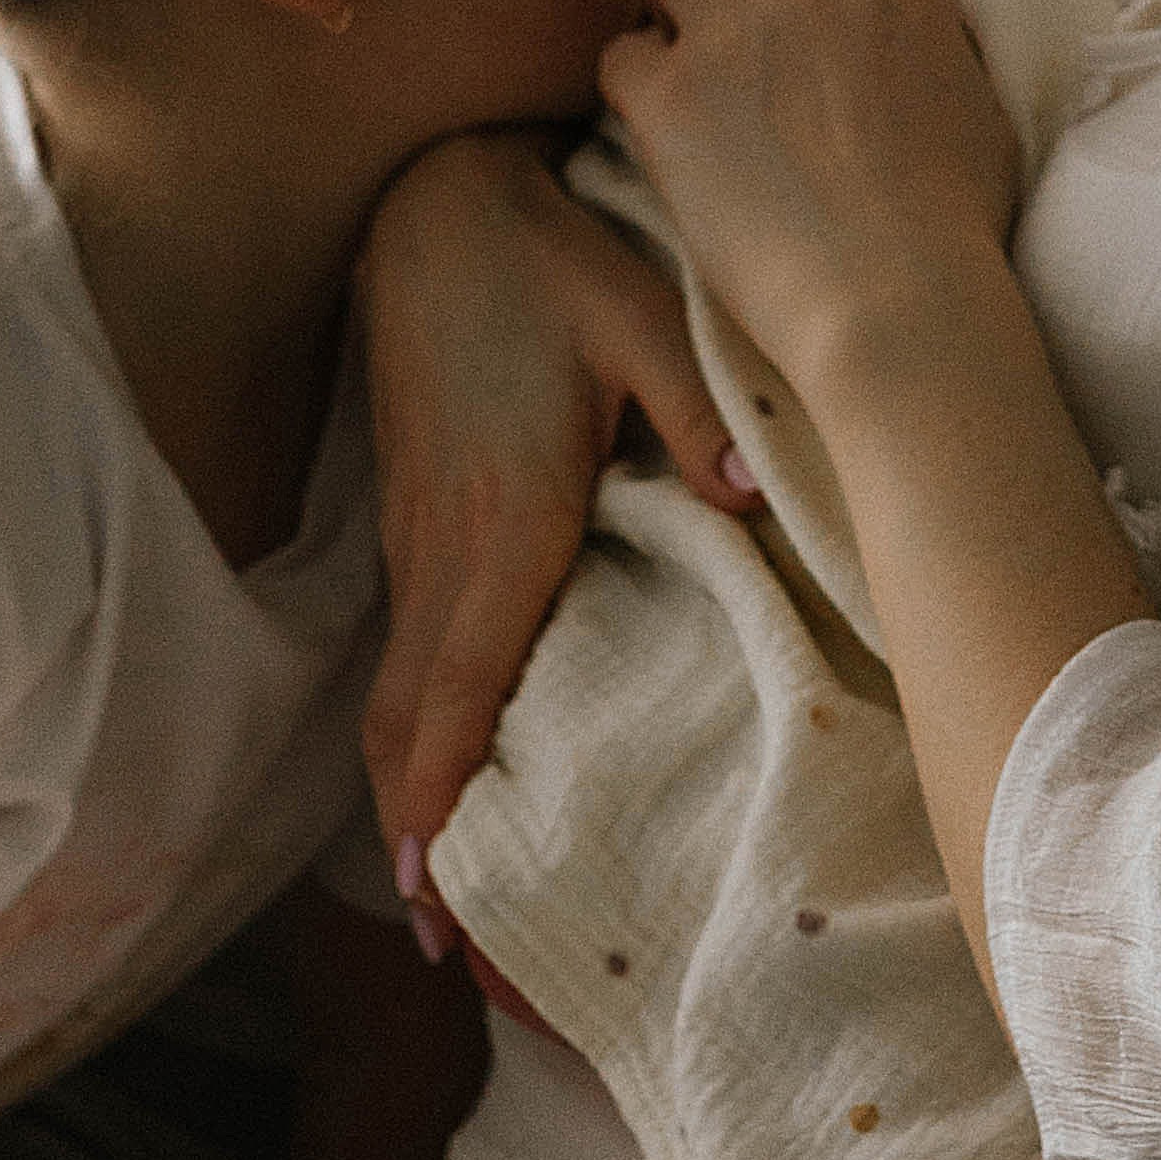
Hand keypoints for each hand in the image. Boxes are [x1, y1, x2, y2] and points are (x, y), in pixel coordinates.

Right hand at [357, 132, 751, 898]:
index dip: (439, 801)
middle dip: (419, 845)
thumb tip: (761, 504)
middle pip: (409, 725)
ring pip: (398, 696)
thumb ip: (698, 415)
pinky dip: (414, 733)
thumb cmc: (550, 261)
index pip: (460, 688)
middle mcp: (446, 549)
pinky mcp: (416, 520)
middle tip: (451, 960)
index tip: (435, 908)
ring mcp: (418, 537)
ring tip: (440, 904)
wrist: (439, 200)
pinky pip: (409, 652)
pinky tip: (444, 772)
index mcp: (504, 520)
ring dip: (410, 796)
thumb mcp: (641, 321)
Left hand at [598, 0, 1020, 399]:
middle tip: (730, 15)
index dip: (815, 3)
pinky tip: (661, 129)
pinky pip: (619, 53)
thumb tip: (914, 49)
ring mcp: (729, 32)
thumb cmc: (956, 226)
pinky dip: (635, 88)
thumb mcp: (982, 106)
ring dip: (672, 0)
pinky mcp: (667, 95)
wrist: (898, 298)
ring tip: (687, 62)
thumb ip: (934, 50)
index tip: (813, 53)